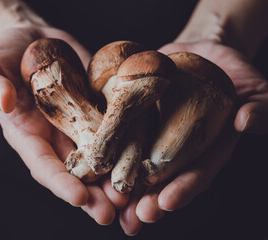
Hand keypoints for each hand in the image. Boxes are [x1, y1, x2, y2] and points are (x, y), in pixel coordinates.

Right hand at [0, 25, 121, 224]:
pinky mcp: (99, 106)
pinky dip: (129, 141)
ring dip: (116, 175)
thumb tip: (5, 101)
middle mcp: (57, 134)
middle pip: (77, 170)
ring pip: (101, 155)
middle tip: (112, 211)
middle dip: (94, 193)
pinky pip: (116, 126)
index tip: (79, 198)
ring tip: (132, 193)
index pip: (44, 165)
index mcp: (28, 134)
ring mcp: (81, 121)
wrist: (31, 39)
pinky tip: (145, 154)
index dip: (60, 183)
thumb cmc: (2, 55)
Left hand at [118, 41, 267, 234]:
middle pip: (163, 177)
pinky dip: (112, 147)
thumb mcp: (256, 92)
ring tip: (113, 202)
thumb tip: (245, 120)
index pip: (196, 174)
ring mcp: (157, 133)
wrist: (205, 52)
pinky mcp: (139, 115)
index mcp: (208, 149)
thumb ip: (261, 109)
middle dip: (149, 197)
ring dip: (127, 183)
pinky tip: (98, 161)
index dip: (183, 189)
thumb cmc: (235, 75)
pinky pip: (124, 132)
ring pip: (140, 162)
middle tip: (135, 215)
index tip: (166, 202)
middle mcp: (180, 147)